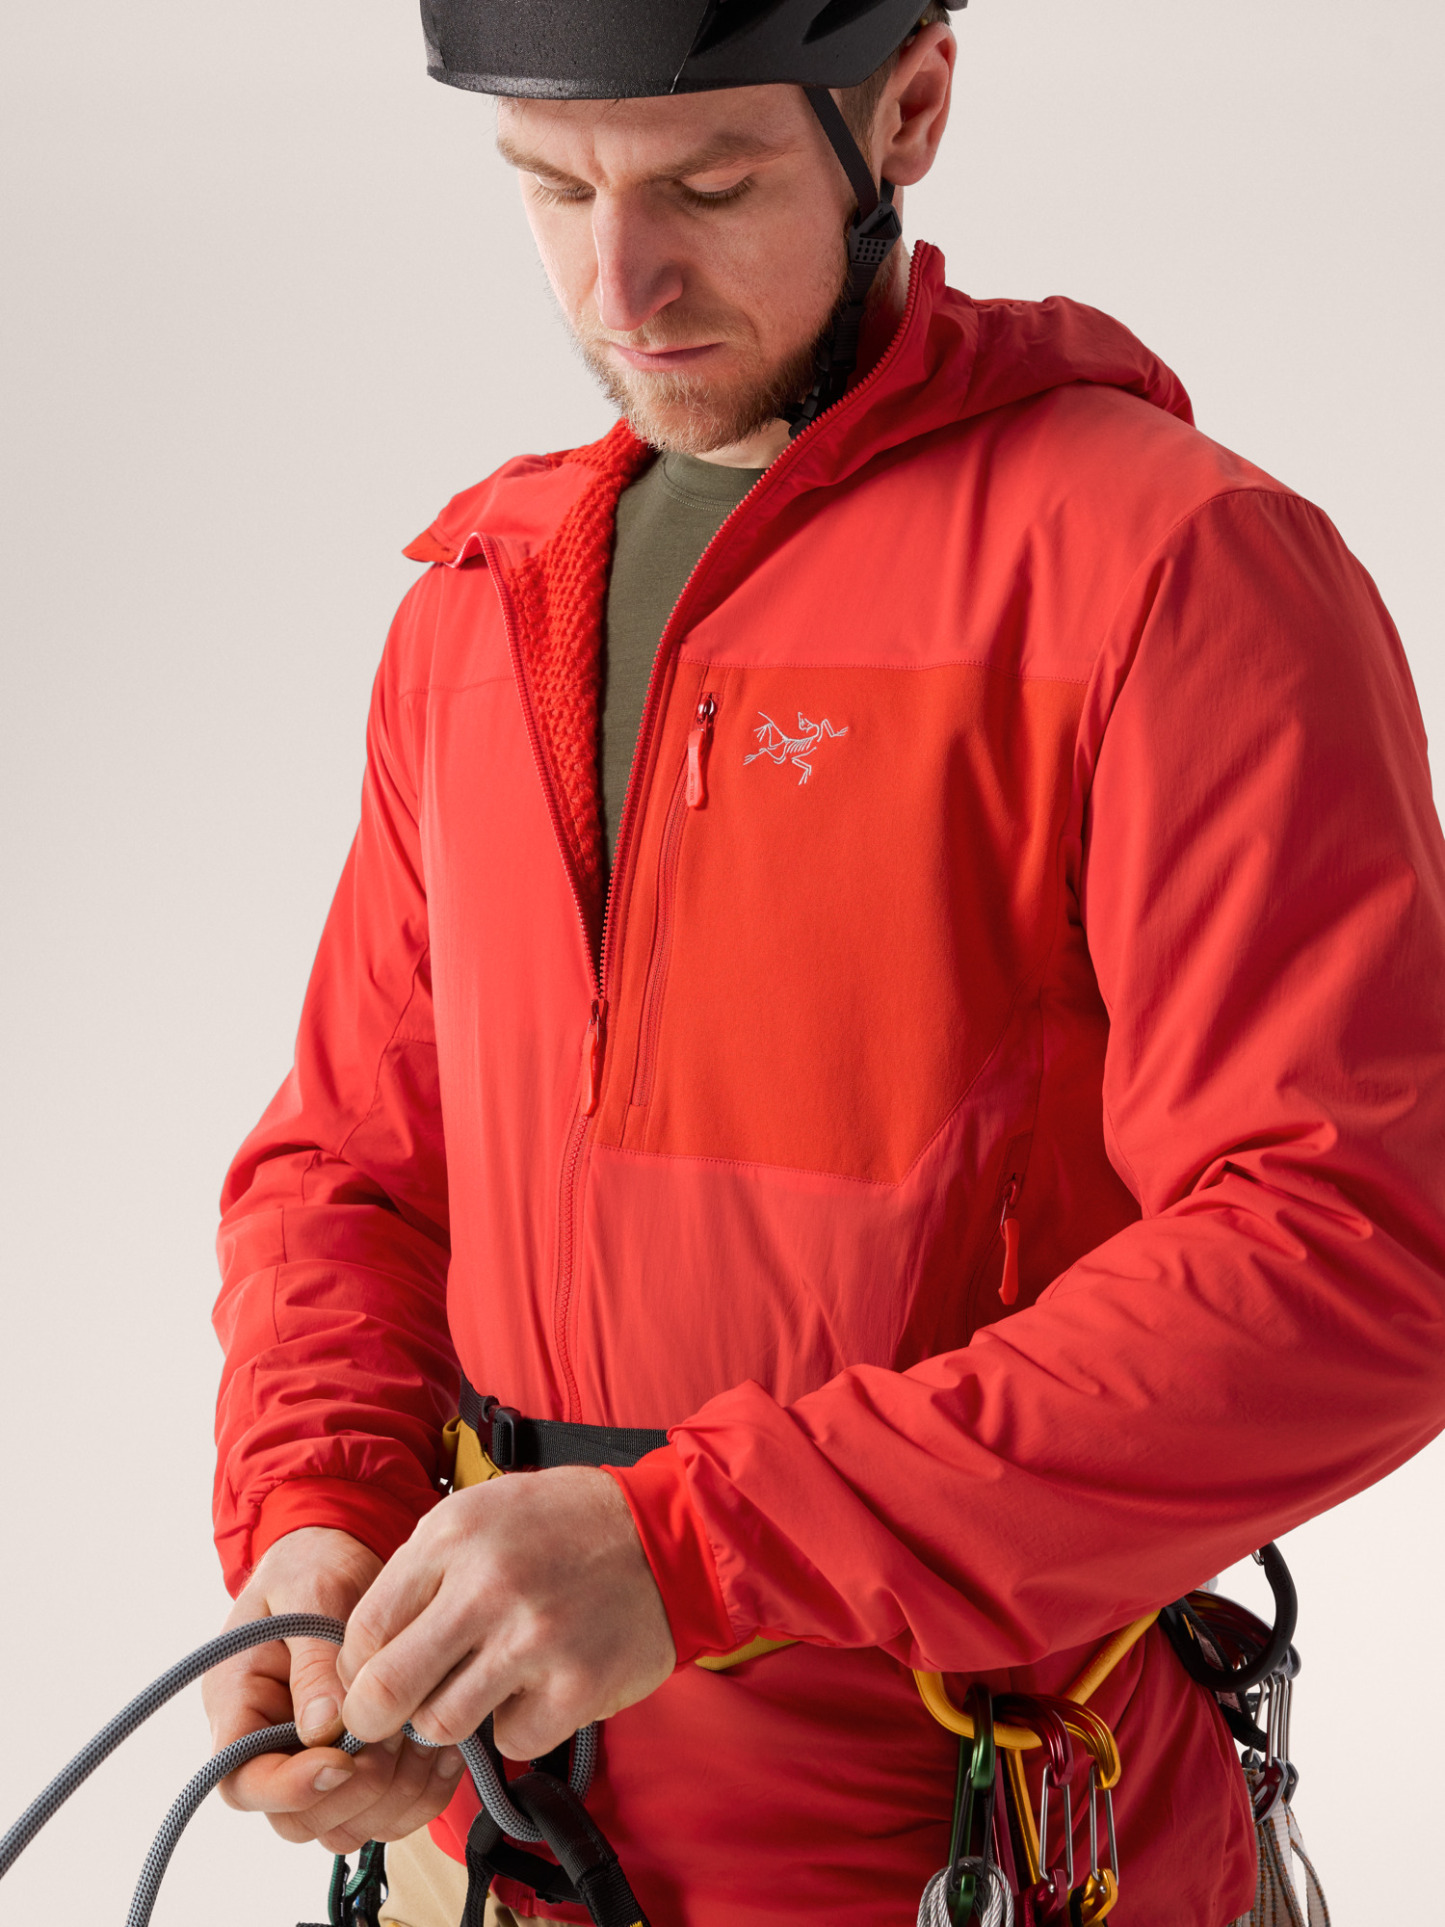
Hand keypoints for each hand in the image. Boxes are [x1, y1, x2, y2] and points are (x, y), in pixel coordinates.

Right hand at [203, 1525, 466, 1851]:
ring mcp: (312, 1756)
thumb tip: (322, 1727)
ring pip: (343, 1823)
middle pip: (297, 1819)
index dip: (291, 1788)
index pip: (242, 1781)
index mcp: (239, 1702)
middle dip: (353, 1793)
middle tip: (395, 1740)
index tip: (342, 1760)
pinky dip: (418, 1793)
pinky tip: (443, 1751)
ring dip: (391, 1797)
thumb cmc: (313, 1562)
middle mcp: (269, 1742)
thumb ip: (315, 1658)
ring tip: (426, 1739)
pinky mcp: (357, 1758)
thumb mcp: (311, 1591)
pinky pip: (384, 1807)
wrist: (340, 1551)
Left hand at [337, 1468, 675, 1761]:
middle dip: (375, 1718)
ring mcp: (534, 1639)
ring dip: (451, 1717)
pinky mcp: (576, 1686)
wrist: (666, 1534)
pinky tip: (537, 1686)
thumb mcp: (479, 1514)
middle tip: (388, 1720)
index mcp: (452, 1536)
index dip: (358, 1668)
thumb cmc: (562, 1526)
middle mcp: (487, 1585)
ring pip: (441, 1725)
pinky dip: (517, 1724)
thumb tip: (364, 1655)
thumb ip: (420, 1575)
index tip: (373, 1678)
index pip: (364, 1630)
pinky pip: (511, 1740)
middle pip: (386, 1690)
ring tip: (479, 1686)